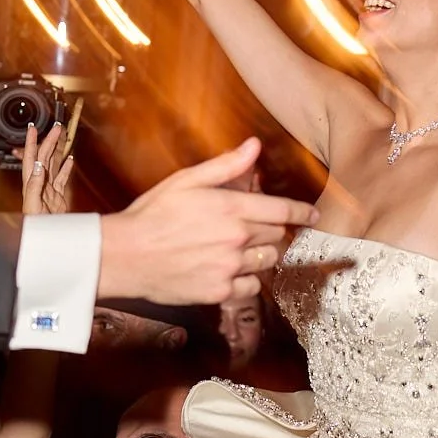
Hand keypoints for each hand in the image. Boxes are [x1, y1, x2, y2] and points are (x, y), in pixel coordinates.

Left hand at [20, 122, 74, 215]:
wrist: (46, 237)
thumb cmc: (35, 224)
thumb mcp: (33, 204)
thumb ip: (35, 185)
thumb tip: (39, 165)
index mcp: (32, 182)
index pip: (31, 157)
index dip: (32, 141)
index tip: (32, 128)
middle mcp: (39, 182)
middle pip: (44, 156)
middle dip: (49, 140)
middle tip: (56, 128)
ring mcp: (49, 187)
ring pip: (53, 164)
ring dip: (57, 150)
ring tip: (62, 138)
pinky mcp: (57, 194)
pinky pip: (62, 177)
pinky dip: (66, 167)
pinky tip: (69, 160)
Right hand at [98, 137, 318, 305]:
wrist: (124, 256)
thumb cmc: (152, 215)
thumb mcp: (186, 181)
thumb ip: (225, 166)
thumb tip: (254, 146)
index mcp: (231, 208)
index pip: (282, 210)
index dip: (303, 213)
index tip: (314, 215)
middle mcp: (236, 239)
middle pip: (276, 235)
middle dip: (269, 229)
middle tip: (248, 226)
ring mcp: (230, 268)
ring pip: (267, 261)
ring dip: (259, 254)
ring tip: (236, 248)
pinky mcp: (219, 291)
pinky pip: (251, 287)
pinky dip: (246, 279)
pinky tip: (228, 270)